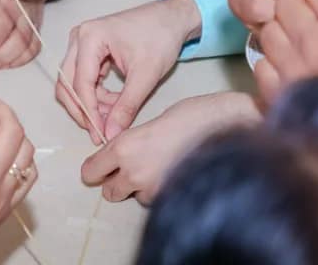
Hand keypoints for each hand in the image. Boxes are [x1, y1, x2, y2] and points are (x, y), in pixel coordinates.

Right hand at [56, 0, 201, 144]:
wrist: (170, 19)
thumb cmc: (160, 38)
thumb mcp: (145, 75)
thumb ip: (126, 106)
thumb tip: (110, 134)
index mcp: (90, 37)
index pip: (80, 82)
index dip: (88, 112)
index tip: (99, 135)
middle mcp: (79, 37)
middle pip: (67, 82)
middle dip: (82, 109)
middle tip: (99, 131)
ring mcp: (81, 42)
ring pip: (73, 82)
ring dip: (91, 103)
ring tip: (115, 114)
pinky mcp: (88, 49)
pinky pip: (83, 77)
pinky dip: (96, 94)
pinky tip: (114, 103)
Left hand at [81, 92, 259, 203]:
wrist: (225, 128)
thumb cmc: (191, 116)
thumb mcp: (151, 123)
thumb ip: (132, 142)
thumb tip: (124, 154)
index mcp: (124, 146)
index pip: (92, 170)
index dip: (95, 170)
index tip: (100, 168)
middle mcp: (133, 172)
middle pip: (110, 191)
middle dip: (117, 182)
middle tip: (131, 169)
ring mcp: (153, 190)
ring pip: (136, 197)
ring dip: (142, 187)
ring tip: (162, 167)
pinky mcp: (173, 201)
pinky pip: (157, 201)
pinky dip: (161, 192)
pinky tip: (175, 174)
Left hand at [255, 0, 317, 104]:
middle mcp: (311, 39)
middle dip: (295, 4)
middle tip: (313, 22)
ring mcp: (289, 66)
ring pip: (268, 27)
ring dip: (281, 33)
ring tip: (304, 49)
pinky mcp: (274, 90)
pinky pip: (260, 60)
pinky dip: (273, 64)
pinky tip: (293, 70)